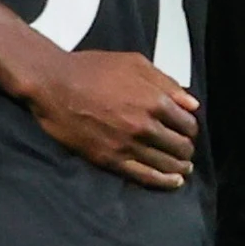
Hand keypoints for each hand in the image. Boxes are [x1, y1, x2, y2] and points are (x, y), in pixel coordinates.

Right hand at [13, 49, 198, 188]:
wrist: (53, 84)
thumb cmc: (91, 69)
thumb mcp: (134, 63)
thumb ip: (166, 82)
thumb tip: (191, 104)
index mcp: (154, 100)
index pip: (187, 123)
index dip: (190, 129)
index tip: (187, 131)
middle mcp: (145, 125)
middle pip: (180, 146)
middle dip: (186, 149)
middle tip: (184, 150)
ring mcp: (127, 145)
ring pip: (166, 164)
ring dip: (179, 167)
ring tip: (182, 168)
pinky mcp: (110, 159)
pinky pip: (144, 176)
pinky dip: (163, 182)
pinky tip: (173, 182)